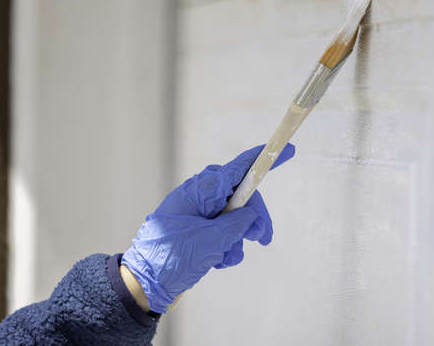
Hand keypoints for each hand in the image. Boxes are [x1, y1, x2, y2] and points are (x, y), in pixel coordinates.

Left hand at [121, 143, 294, 312]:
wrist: (146, 283)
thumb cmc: (173, 256)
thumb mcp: (212, 239)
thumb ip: (238, 223)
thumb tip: (251, 215)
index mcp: (202, 189)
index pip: (240, 168)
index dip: (264, 159)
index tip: (288, 150)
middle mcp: (200, 195)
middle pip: (242, 196)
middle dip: (254, 218)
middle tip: (262, 239)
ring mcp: (198, 212)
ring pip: (234, 217)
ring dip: (237, 239)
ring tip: (226, 257)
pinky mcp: (198, 228)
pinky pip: (223, 230)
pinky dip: (226, 246)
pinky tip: (218, 261)